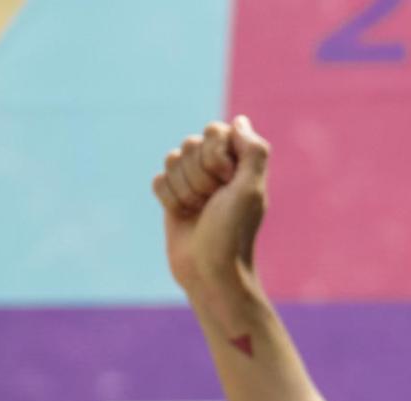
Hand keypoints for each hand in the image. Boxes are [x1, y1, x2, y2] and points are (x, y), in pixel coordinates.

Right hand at [152, 116, 271, 296]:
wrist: (210, 270)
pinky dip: (169, 199)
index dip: (217, 154)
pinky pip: (158, 179)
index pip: (216, 131)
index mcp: (240, 164)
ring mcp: (193, 182)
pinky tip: (182, 216)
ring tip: (199, 211)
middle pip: (191, 143)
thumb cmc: (234, 232)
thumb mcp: (251, 190)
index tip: (229, 180)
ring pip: (172, 159)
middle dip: (199, 174)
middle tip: (213, 201)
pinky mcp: (173, 197)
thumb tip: (240, 121)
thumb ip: (252, 151)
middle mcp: (217, 170)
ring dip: (184, 189)